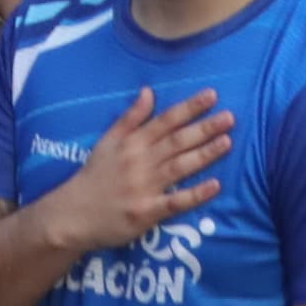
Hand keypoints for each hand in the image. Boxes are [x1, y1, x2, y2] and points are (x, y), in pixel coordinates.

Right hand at [30, 84, 231, 257]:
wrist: (74, 213)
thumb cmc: (95, 175)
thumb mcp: (107, 141)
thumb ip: (130, 117)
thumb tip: (149, 91)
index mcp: (131, 142)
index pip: (165, 120)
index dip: (189, 107)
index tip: (212, 96)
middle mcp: (139, 161)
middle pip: (177, 141)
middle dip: (204, 128)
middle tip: (230, 117)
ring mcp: (144, 187)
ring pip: (179, 166)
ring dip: (204, 154)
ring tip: (227, 142)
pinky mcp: (147, 212)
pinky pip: (175, 202)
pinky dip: (195, 194)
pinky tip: (215, 185)